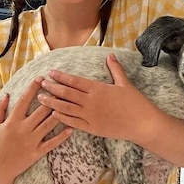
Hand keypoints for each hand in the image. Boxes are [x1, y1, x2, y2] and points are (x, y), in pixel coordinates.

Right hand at [0, 78, 72, 183]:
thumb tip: (6, 95)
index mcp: (11, 122)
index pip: (24, 101)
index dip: (33, 88)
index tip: (41, 78)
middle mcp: (23, 129)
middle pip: (41, 110)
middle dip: (51, 97)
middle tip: (60, 87)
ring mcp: (31, 141)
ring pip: (49, 124)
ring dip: (60, 112)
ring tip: (69, 103)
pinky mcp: (36, 153)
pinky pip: (51, 143)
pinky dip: (62, 136)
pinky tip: (71, 129)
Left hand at [38, 53, 161, 144]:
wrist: (143, 124)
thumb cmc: (136, 103)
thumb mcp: (125, 83)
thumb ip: (115, 69)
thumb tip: (110, 55)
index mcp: (98, 89)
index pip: (74, 81)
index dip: (61, 76)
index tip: (50, 73)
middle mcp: (91, 101)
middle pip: (66, 93)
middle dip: (52, 88)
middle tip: (41, 84)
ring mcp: (90, 116)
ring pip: (66, 108)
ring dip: (52, 102)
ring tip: (41, 99)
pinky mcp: (92, 128)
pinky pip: (73, 122)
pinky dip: (62, 118)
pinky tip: (53, 114)